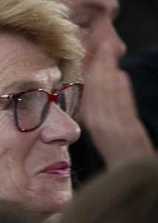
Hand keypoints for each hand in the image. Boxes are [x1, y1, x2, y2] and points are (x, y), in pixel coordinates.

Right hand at [82, 52, 153, 167]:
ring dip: (109, 72)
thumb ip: (106, 115)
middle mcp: (102, 127)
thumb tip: (112, 84)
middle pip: (99, 92)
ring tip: (110, 52)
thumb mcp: (108, 137)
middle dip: (100, 67)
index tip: (91, 54)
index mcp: (94, 127)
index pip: (90, 96)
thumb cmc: (121, 159)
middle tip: (102, 44)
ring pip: (109, 96)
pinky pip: (123, 108)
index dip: (91, 74)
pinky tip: (121, 77)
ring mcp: (117, 130)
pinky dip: (121, 91)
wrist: (133, 179)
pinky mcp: (130, 134)